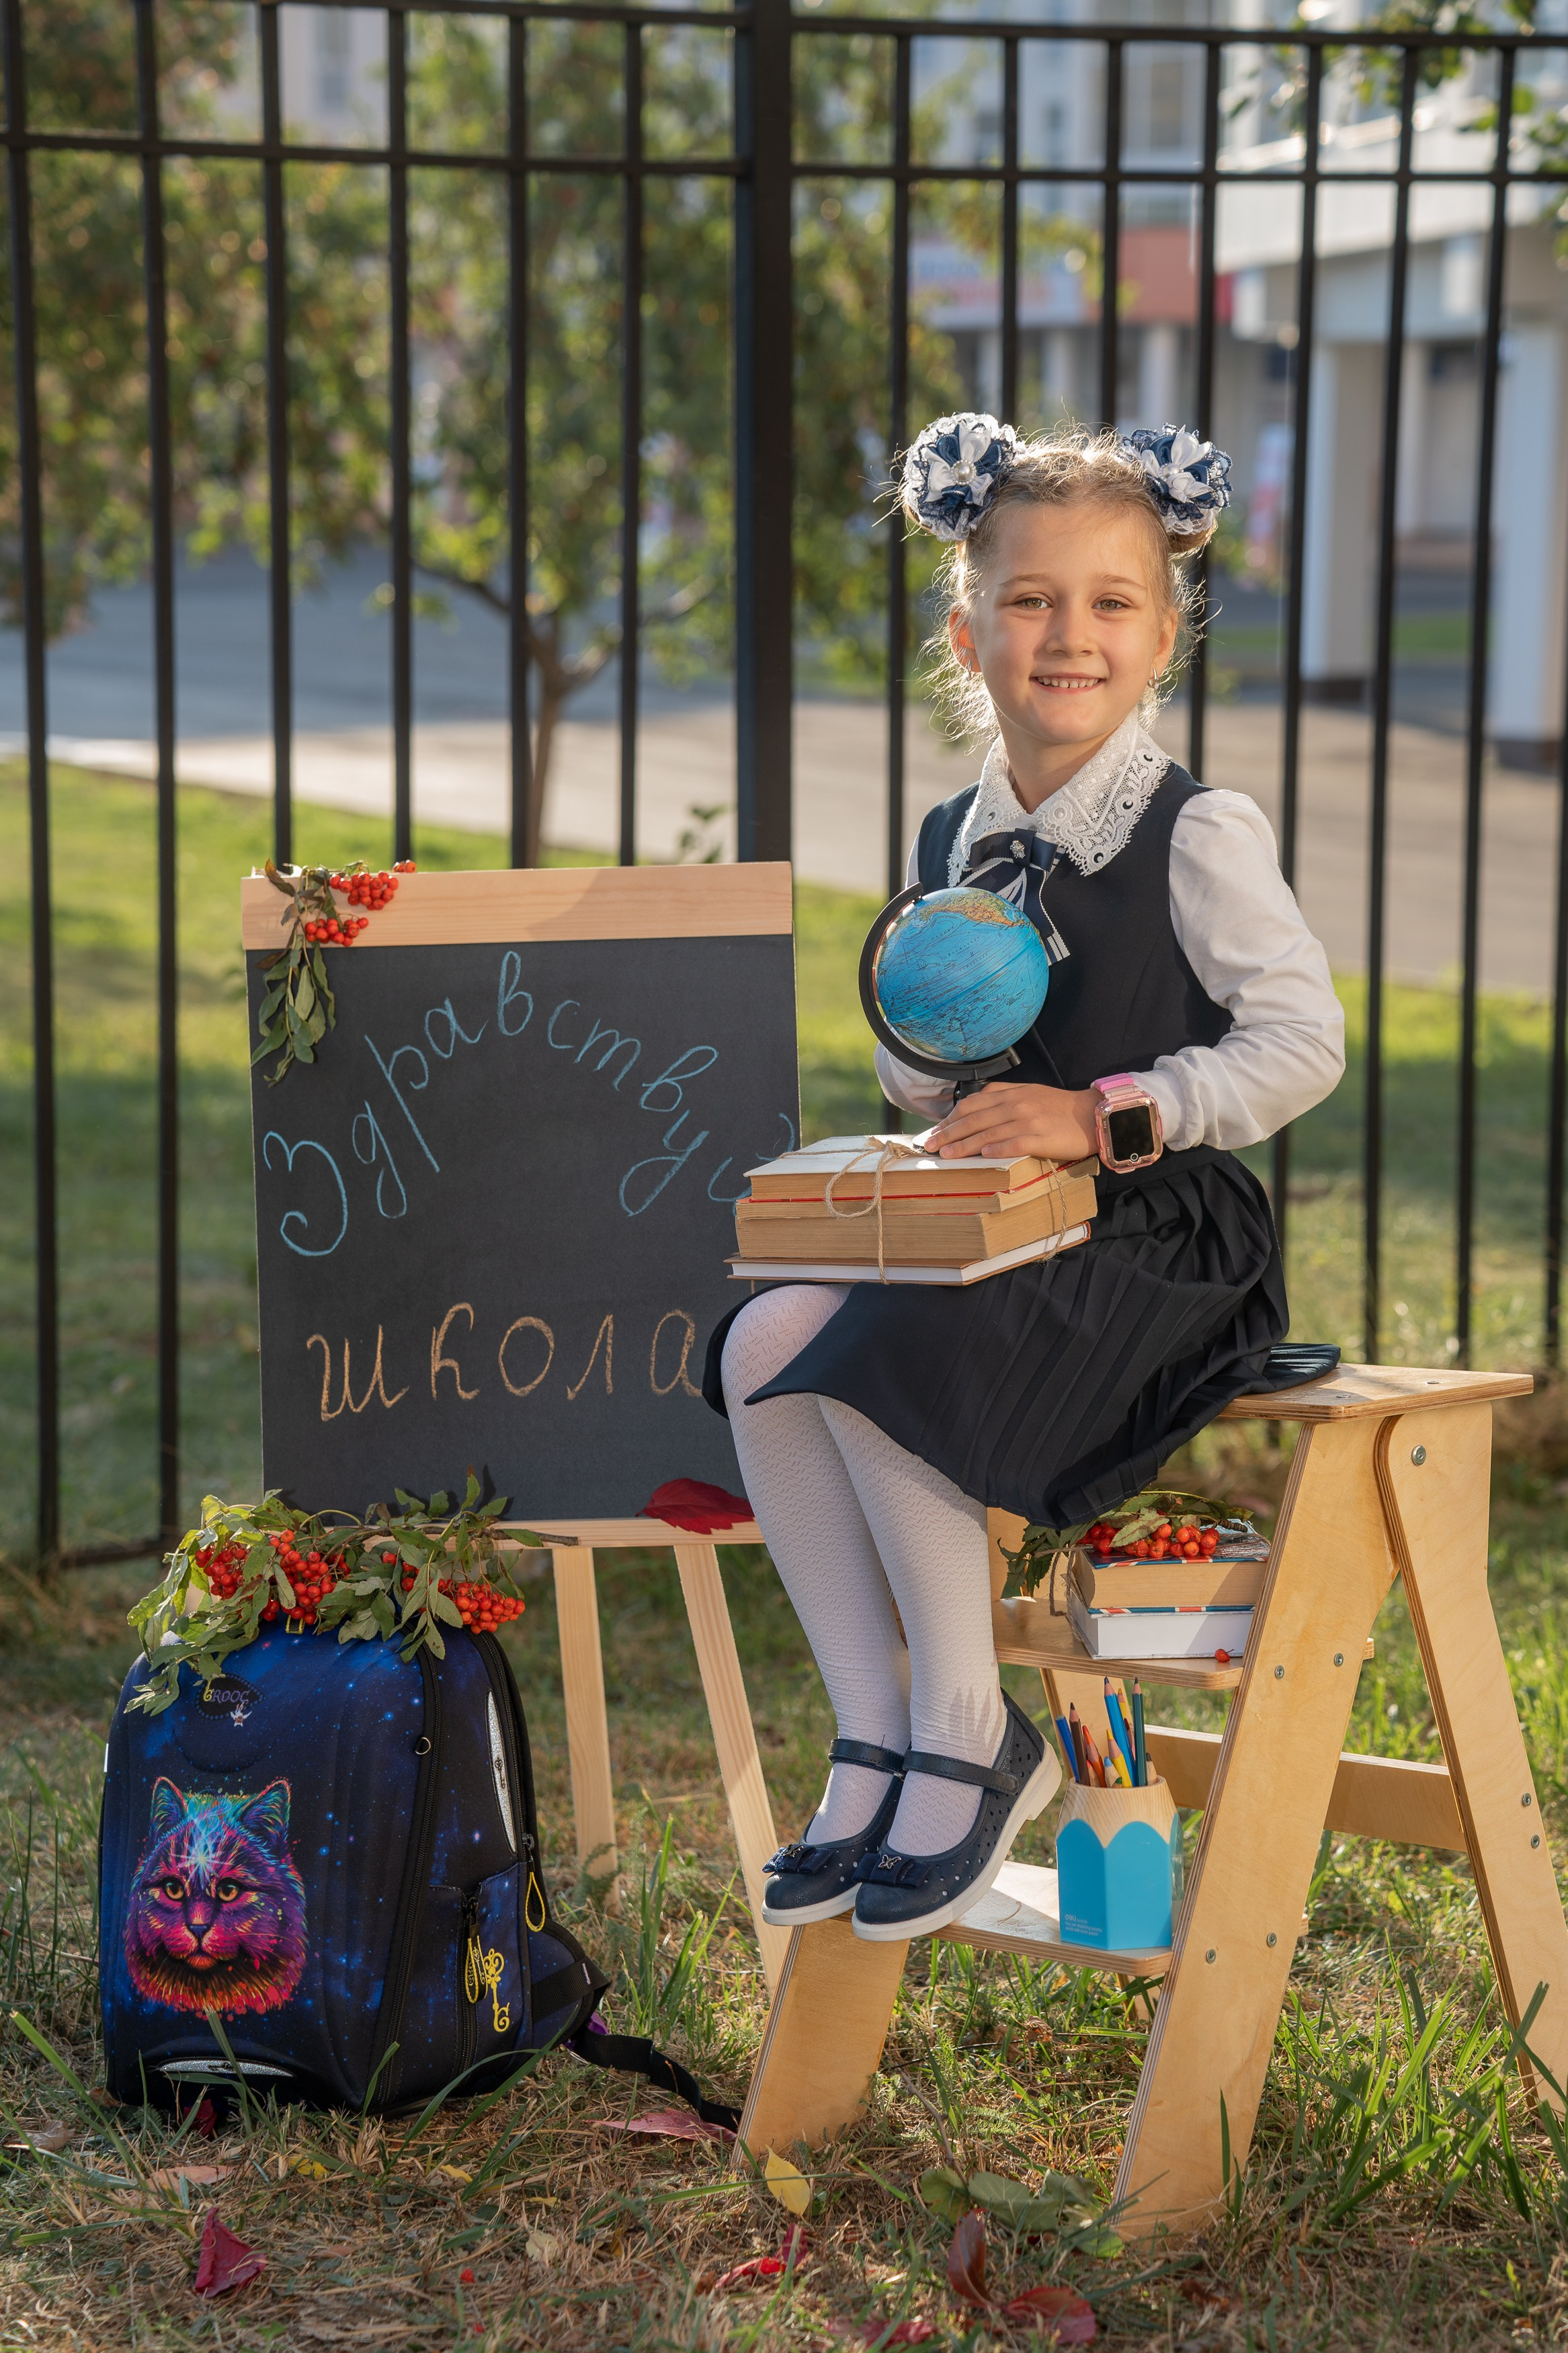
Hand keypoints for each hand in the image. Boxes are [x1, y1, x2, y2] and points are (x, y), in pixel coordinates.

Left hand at [928, 1082, 1098, 1162]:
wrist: (1092, 1114)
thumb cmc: (1058, 1108)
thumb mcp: (1028, 1093)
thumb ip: (1002, 1098)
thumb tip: (972, 1110)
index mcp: (1010, 1093)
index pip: (971, 1104)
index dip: (950, 1118)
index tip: (935, 1131)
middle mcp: (1016, 1105)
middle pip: (974, 1119)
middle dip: (948, 1133)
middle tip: (930, 1145)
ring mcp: (1028, 1121)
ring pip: (988, 1133)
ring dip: (964, 1145)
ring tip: (947, 1155)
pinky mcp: (1041, 1137)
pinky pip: (1014, 1144)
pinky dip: (997, 1149)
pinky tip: (982, 1156)